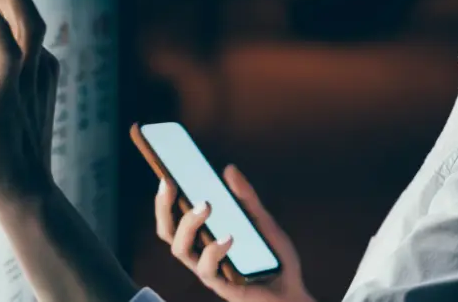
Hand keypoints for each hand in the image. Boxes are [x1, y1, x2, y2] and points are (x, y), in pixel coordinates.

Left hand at [0, 0, 58, 209]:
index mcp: (41, 66)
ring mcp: (29, 77)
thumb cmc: (12, 155)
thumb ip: (16, 77)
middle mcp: (39, 65)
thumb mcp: (11, 107)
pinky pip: (8, 52)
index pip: (21, 15)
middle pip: (24, 8)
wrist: (22, 190)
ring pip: (24, 20)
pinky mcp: (11, 92)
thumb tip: (18, 52)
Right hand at [155, 165, 315, 301]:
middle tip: (172, 184)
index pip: (175, 218)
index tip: (165, 175)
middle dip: (164, 208)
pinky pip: (208, 270)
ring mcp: (210, 271)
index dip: (164, 199)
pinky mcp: (222, 287)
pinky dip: (214, 250)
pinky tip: (229, 237)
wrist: (294, 292)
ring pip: (180, 250)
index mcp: (205, 238)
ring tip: (205, 205)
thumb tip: (228, 168)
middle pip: (168, 232)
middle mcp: (201, 254)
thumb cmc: (274, 257)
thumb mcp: (262, 220)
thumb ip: (246, 197)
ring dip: (188, 224)